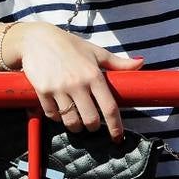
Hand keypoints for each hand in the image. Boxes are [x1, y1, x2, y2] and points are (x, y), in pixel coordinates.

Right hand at [14, 22, 143, 140]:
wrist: (37, 41)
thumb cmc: (70, 46)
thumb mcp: (96, 52)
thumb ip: (118, 63)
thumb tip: (141, 63)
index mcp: (94, 75)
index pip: (109, 107)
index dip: (115, 126)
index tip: (118, 137)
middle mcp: (78, 84)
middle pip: (90, 120)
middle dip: (93, 127)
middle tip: (93, 125)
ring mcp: (59, 89)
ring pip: (70, 121)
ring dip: (76, 127)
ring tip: (77, 123)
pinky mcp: (42, 92)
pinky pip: (52, 115)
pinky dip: (58, 118)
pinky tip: (61, 114)